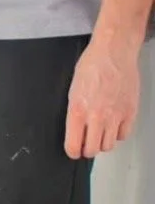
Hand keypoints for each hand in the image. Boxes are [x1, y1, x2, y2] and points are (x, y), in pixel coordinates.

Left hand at [65, 37, 140, 158]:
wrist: (113, 52)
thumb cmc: (92, 65)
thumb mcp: (73, 90)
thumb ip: (74, 113)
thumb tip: (75, 130)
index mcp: (77, 110)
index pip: (73, 145)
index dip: (73, 151)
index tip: (74, 150)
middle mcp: (96, 116)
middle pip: (92, 150)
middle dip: (87, 149)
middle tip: (87, 143)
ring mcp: (115, 115)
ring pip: (108, 145)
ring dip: (102, 142)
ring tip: (100, 133)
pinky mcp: (130, 111)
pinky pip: (124, 135)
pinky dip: (118, 134)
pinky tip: (113, 125)